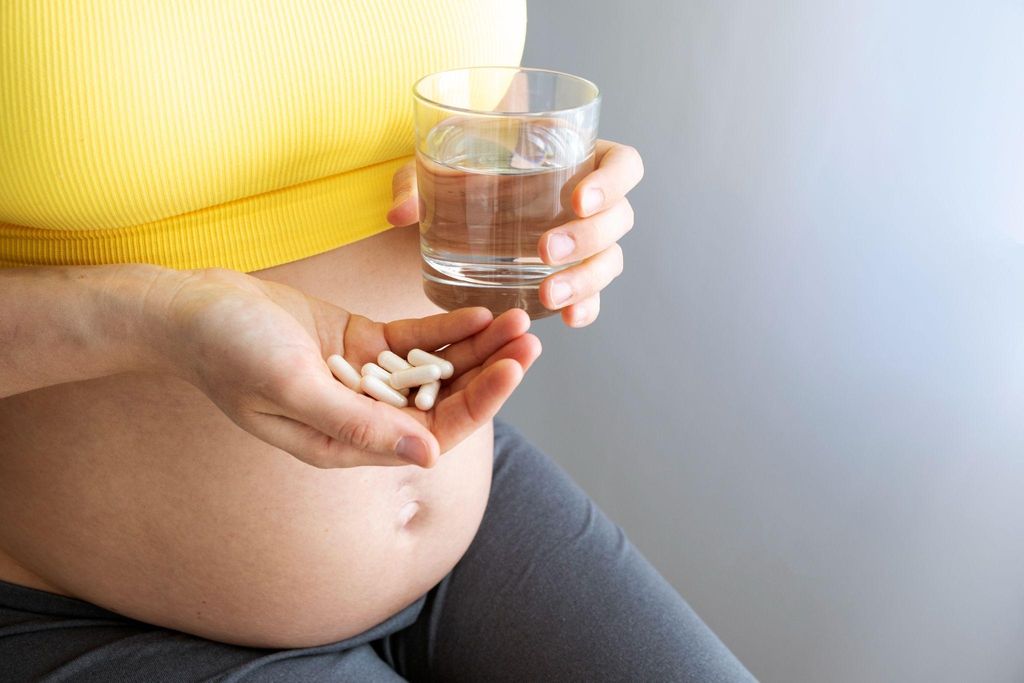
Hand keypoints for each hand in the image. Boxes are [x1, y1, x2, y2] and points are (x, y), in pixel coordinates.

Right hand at [153, 268, 540, 468]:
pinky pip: (411, 341)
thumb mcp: (291, 386)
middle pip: (442, 402)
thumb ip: (356, 423)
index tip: (514, 368)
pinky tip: (479, 313)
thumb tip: (428, 455)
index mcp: (344, 443)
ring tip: (518, 321)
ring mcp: (361, 379)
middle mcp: (359, 417)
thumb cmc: (228, 351)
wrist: (189, 310)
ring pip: (434, 370)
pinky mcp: (356, 344)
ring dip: (476, 348)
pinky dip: (444, 329)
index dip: (478, 404)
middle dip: (489, 373)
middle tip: (532, 340)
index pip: (430, 433)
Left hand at [387, 140, 643, 326]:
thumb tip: (399, 213)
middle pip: (619, 218)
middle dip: (587, 238)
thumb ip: (416, 182)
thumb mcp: (433, 168)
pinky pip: (593, 295)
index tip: (578, 199)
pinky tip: (568, 319)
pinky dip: (585, 307)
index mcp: (576, 157)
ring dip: (585, 279)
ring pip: (610, 260)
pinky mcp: (572, 276)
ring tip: (548, 294)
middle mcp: (591, 201)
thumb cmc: (457, 173)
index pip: (623, 165)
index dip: (612, 181)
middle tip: (544, 252)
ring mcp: (586, 242)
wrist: (453, 209)